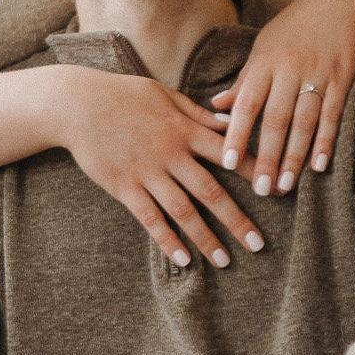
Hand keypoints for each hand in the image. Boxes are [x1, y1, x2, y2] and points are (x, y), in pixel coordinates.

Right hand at [58, 65, 263, 267]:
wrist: (78, 104)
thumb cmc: (123, 94)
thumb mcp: (164, 94)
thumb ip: (197, 113)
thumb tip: (227, 121)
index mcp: (184, 129)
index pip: (227, 152)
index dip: (253, 172)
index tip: (276, 190)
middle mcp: (171, 153)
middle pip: (211, 191)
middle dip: (236, 220)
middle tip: (259, 245)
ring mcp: (147, 172)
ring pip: (183, 210)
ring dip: (205, 238)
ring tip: (225, 261)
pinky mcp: (124, 187)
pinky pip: (149, 218)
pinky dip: (166, 240)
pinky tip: (182, 259)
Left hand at [209, 0, 354, 195]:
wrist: (335, 7)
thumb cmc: (290, 33)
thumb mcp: (261, 51)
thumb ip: (243, 82)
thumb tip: (214, 109)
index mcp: (264, 63)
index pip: (247, 103)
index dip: (237, 134)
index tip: (229, 163)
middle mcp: (289, 69)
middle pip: (277, 119)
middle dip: (267, 157)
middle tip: (261, 189)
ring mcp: (317, 74)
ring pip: (305, 121)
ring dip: (295, 157)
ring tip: (285, 186)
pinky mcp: (342, 79)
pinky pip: (333, 115)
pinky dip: (326, 141)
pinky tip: (320, 166)